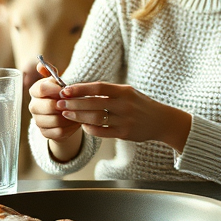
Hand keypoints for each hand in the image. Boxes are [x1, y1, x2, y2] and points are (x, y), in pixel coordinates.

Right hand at [29, 63, 81, 142]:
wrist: (66, 113)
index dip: (55, 89)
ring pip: (54, 120)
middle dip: (64, 105)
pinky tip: (77, 122)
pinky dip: (70, 127)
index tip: (66, 91)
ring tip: (79, 112)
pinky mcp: (45, 133)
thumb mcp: (60, 82)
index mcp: (36, 91)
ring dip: (69, 116)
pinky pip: (59, 132)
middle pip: (47, 106)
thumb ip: (52, 72)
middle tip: (75, 103)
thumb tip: (41, 65)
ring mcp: (38, 120)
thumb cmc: (64, 94)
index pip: (40, 88)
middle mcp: (34, 106)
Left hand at [54, 81, 191, 152]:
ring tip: (66, 114)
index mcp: (125, 91)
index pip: (99, 87)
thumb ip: (109, 92)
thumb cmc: (140, 105)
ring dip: (78, 116)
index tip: (65, 90)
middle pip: (94, 103)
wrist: (161, 120)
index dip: (80, 89)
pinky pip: (102, 132)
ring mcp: (125, 120)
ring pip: (95, 118)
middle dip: (74, 103)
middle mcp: (125, 105)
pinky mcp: (125, 134)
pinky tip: (82, 125)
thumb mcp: (128, 93)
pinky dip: (89, 128)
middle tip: (59, 103)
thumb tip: (81, 90)